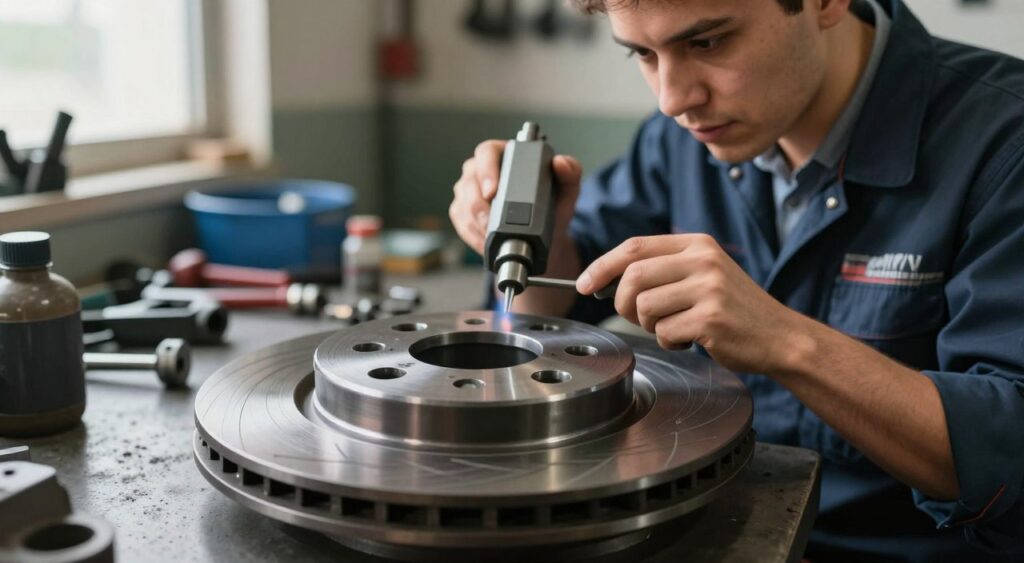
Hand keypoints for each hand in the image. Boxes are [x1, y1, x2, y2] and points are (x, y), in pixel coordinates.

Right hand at [449, 139, 582, 253]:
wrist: (543, 235)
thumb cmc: (552, 205)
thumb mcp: (567, 189)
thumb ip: (570, 172)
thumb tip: (561, 163)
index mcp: (504, 155)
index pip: (486, 153)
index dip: (486, 171)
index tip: (492, 191)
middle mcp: (481, 170)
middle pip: (469, 182)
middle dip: (478, 206)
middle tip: (492, 223)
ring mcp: (469, 191)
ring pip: (462, 205)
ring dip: (476, 224)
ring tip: (492, 237)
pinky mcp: (463, 212)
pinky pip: (461, 223)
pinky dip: (473, 235)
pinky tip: (486, 242)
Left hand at [576, 234, 806, 373]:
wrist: (780, 336)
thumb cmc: (734, 309)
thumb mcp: (703, 273)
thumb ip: (663, 270)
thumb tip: (606, 282)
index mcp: (697, 244)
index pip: (634, 247)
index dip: (602, 266)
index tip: (583, 285)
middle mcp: (703, 260)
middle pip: (633, 276)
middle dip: (622, 303)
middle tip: (638, 317)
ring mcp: (708, 288)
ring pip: (645, 307)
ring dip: (650, 326)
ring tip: (675, 327)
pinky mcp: (711, 318)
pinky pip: (665, 332)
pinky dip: (670, 342)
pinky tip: (692, 339)